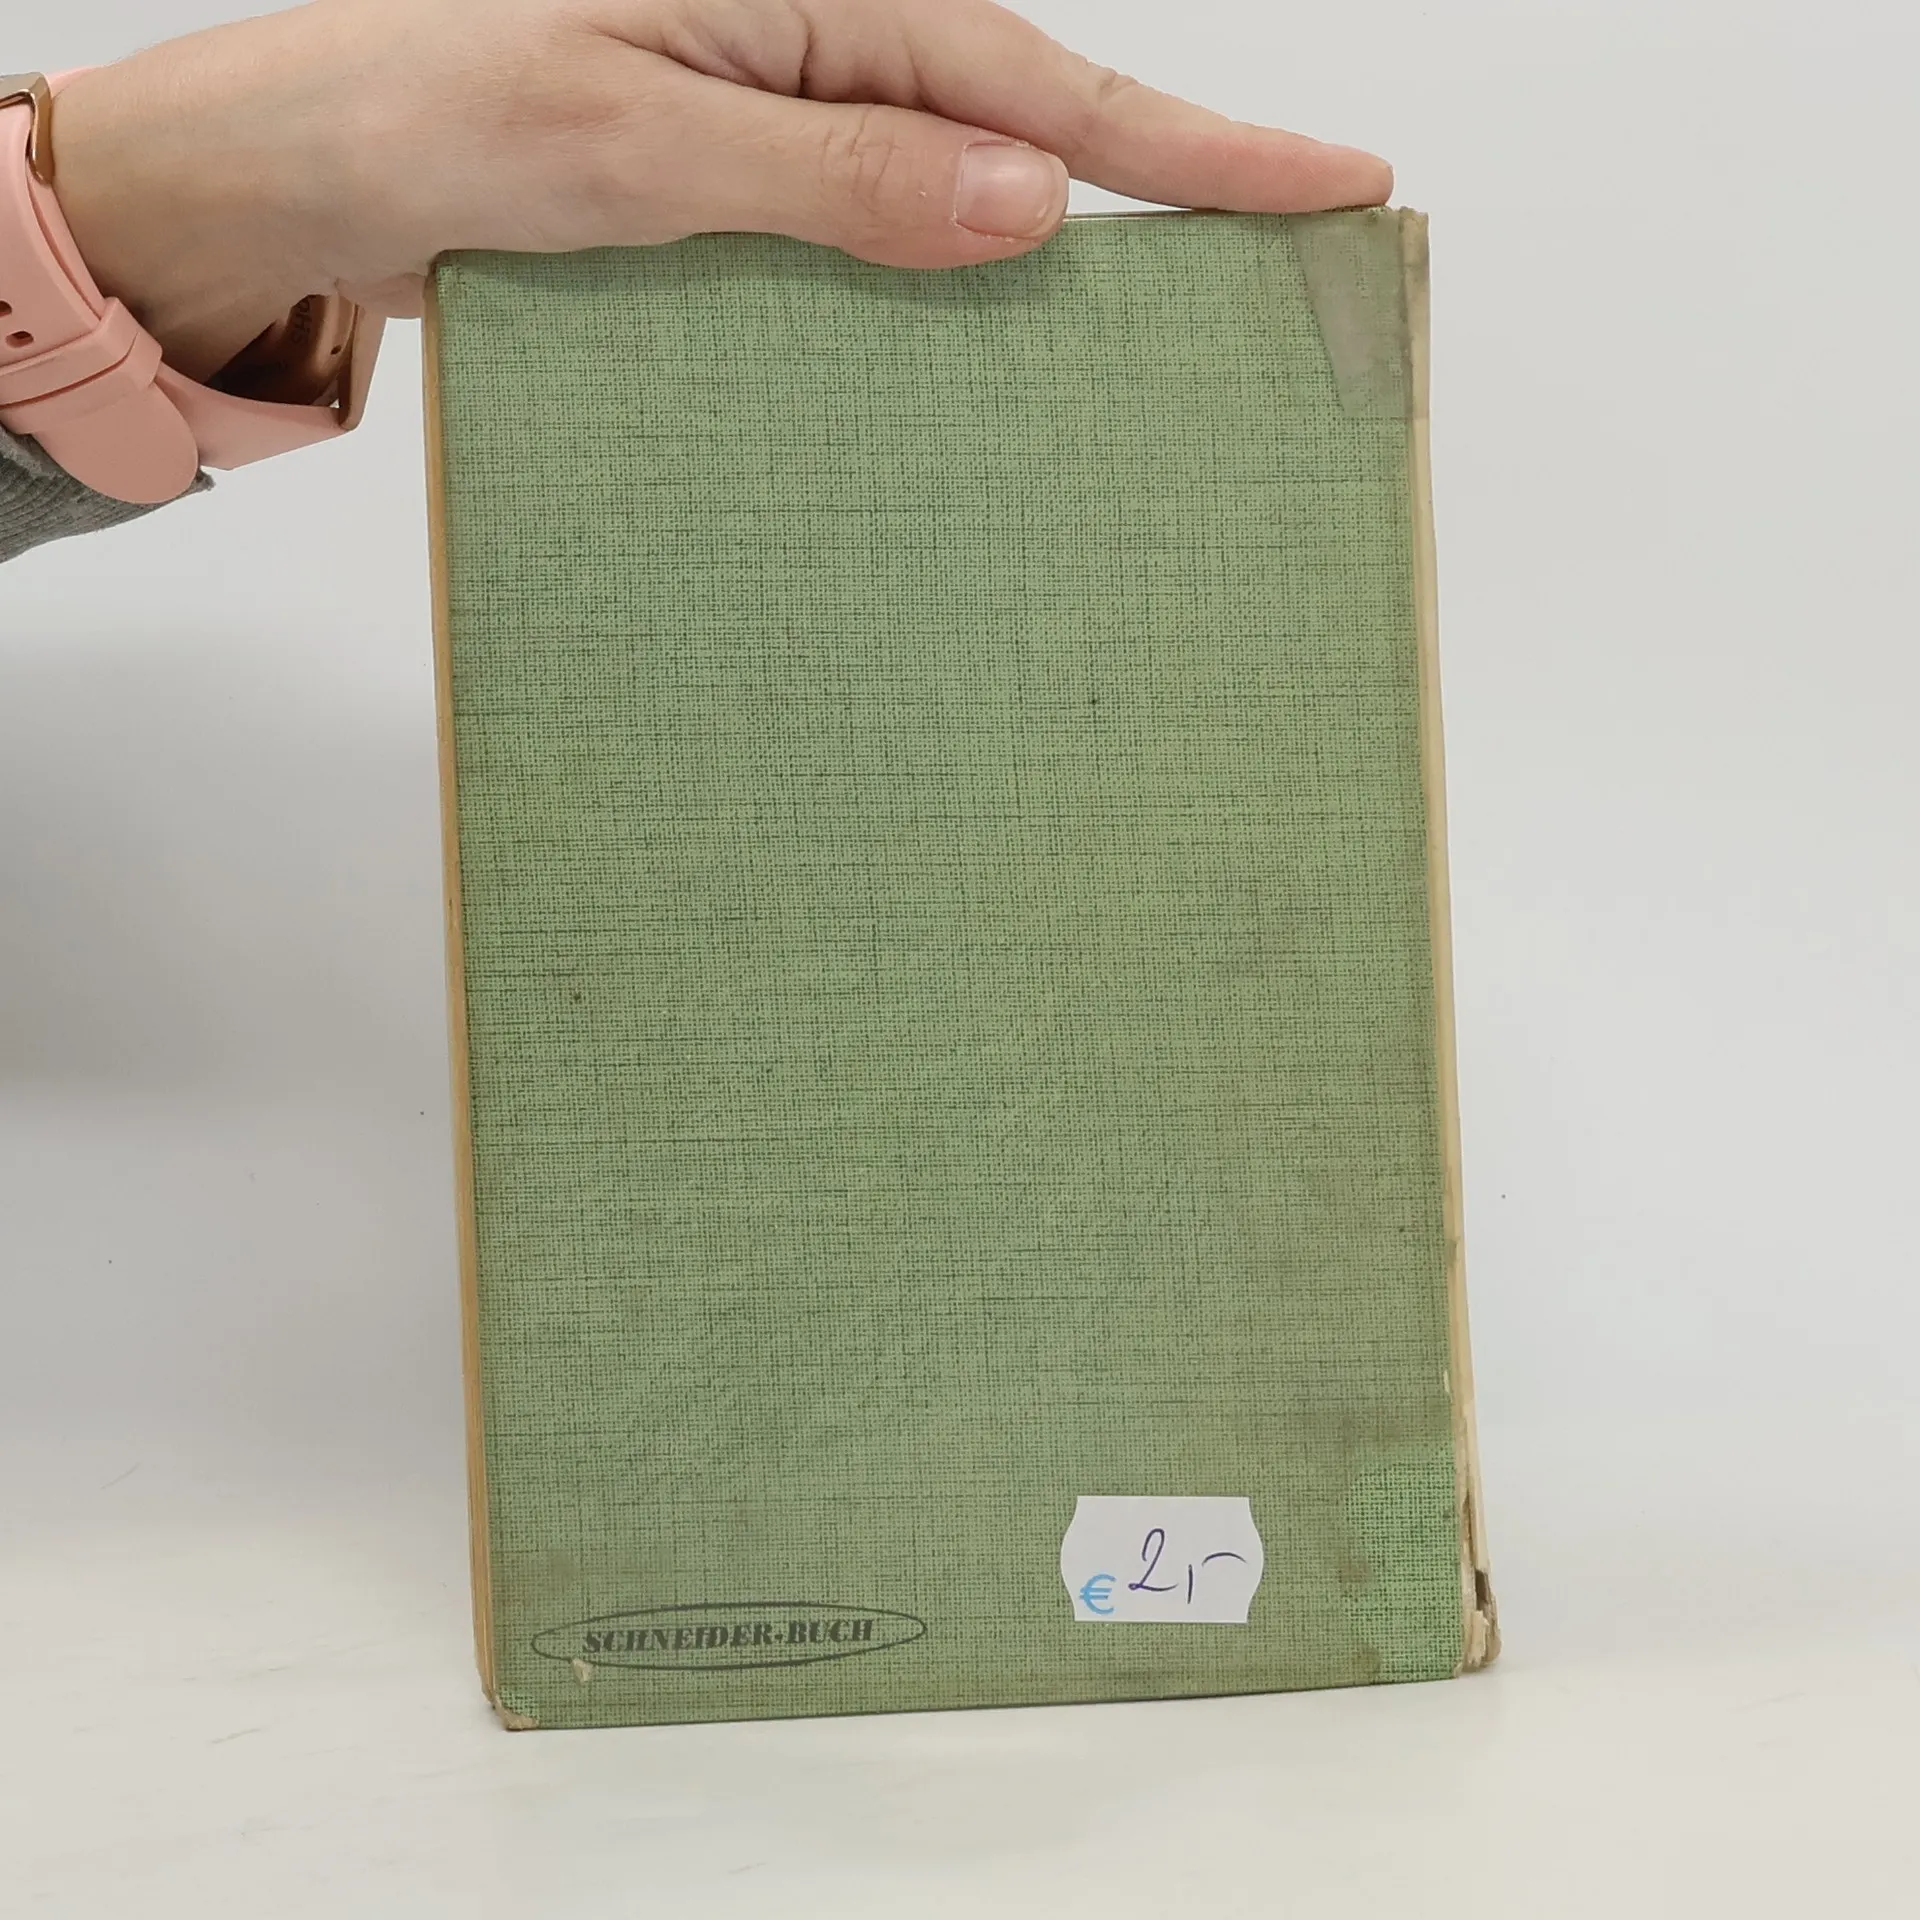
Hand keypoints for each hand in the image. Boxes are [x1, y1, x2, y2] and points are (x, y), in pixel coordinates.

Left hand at [50, 0, 1391, 382]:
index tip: (1327, 182)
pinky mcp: (732, 206)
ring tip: (1170, 335)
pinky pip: (868, 253)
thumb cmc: (417, 118)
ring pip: (952, 198)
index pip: (1033, 75)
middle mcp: (798, 51)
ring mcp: (769, 131)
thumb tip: (1025, 204)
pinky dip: (932, 308)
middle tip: (1291, 258)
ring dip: (1050, 266)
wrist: (286, 178)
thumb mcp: (630, 140)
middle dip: (1160, 195)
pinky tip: (980, 361)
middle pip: (1022, 125)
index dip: (1188, 144)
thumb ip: (829, 172)